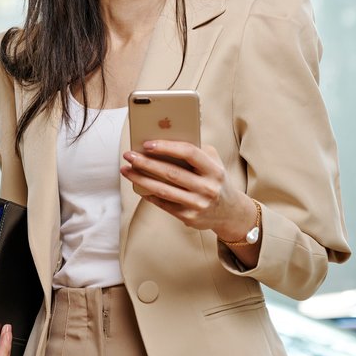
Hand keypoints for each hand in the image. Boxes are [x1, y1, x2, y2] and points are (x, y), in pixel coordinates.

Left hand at [120, 141, 252, 239]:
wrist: (230, 212)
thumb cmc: (215, 180)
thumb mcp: (214, 162)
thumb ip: (196, 150)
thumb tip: (164, 139)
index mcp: (214, 170)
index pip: (189, 153)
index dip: (167, 147)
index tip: (147, 144)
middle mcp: (207, 188)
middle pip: (171, 173)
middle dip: (146, 163)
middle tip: (129, 155)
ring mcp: (198, 204)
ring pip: (163, 190)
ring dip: (141, 179)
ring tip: (126, 170)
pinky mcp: (189, 217)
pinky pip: (164, 204)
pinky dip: (148, 193)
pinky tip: (137, 186)